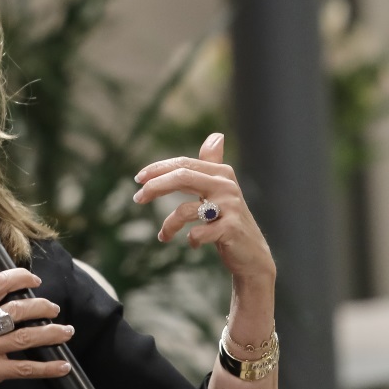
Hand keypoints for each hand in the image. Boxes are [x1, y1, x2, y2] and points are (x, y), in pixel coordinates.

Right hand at [0, 268, 74, 388]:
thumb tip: (9, 302)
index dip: (20, 277)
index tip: (35, 280)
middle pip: (18, 309)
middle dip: (43, 307)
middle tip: (55, 309)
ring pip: (27, 336)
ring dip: (52, 333)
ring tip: (66, 332)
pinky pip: (26, 368)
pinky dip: (48, 367)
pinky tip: (61, 366)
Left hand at [132, 132, 275, 279]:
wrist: (251, 252)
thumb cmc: (229, 218)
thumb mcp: (220, 189)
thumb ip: (212, 164)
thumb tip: (216, 135)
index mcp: (221, 173)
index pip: (183, 164)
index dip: (158, 169)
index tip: (137, 179)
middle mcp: (226, 185)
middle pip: (182, 177)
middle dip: (155, 187)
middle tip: (137, 198)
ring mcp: (230, 207)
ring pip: (185, 210)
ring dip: (168, 225)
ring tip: (163, 236)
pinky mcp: (231, 229)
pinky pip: (198, 233)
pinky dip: (191, 239)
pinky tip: (193, 243)